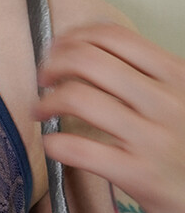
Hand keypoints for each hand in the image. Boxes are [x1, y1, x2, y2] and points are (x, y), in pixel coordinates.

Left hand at [33, 22, 184, 212]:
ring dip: (48, 101)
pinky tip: (52, 145)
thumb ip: (150, 77)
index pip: (113, 37)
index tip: (57, 49)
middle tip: (43, 79)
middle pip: (90, 60)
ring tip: (41, 112)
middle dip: (53, 65)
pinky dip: (55, 143)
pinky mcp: (140, 175)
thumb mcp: (182, 100)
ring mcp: (152, 138)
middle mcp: (165, 101)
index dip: (73, 38)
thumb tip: (91, 54)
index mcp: (176, 76)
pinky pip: (82, 150)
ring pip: (80, 98)